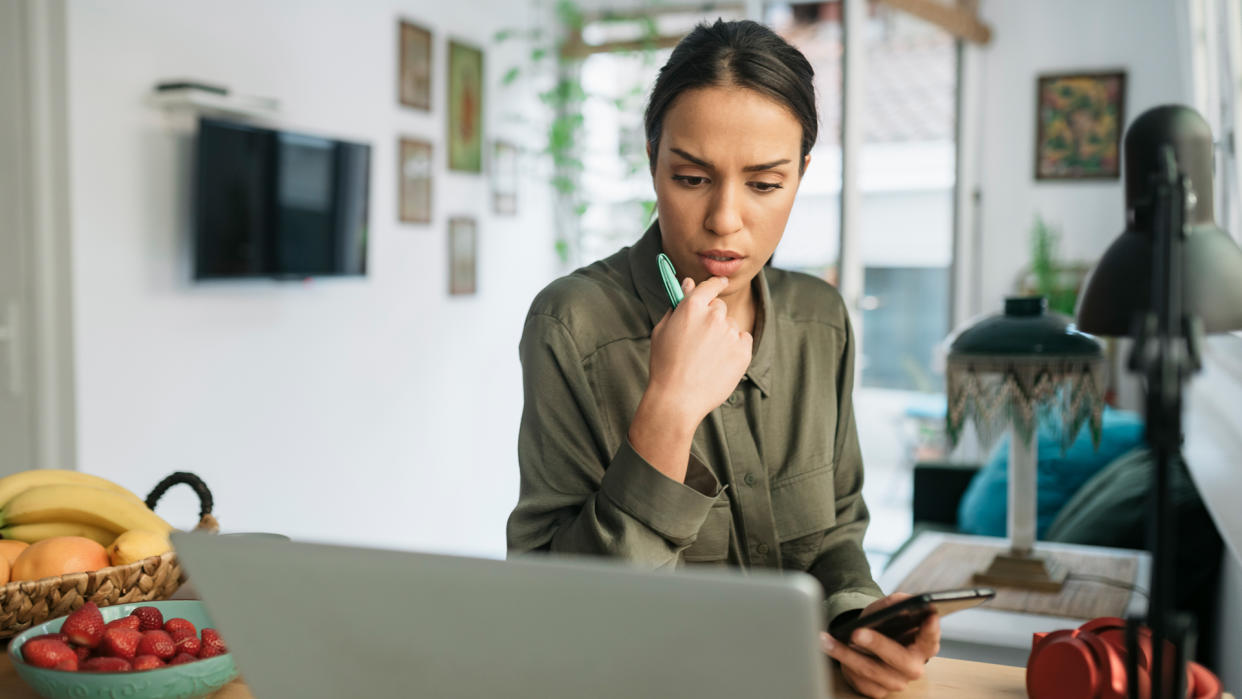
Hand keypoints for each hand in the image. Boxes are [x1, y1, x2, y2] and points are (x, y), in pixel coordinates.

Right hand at [645, 276, 752, 422]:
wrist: (677, 399)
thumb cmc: (665, 365)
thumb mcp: (663, 330)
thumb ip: (678, 304)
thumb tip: (689, 284)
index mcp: (693, 306)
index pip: (710, 286)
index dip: (716, 284)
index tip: (720, 284)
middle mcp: (714, 316)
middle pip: (720, 307)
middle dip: (712, 317)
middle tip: (700, 339)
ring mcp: (730, 333)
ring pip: (731, 326)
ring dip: (723, 335)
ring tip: (706, 358)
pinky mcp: (743, 351)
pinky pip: (744, 340)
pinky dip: (735, 348)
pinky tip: (719, 363)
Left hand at [820, 594, 941, 698]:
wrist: (868, 644)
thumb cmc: (884, 626)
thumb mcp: (888, 610)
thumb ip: (897, 603)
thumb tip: (903, 601)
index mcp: (924, 646)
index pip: (931, 638)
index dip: (931, 629)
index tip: (928, 616)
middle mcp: (913, 667)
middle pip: (899, 659)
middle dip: (877, 645)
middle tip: (857, 633)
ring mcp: (896, 682)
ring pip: (871, 670)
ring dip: (846, 654)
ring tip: (828, 640)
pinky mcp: (878, 691)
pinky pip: (859, 680)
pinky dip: (842, 663)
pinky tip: (831, 649)